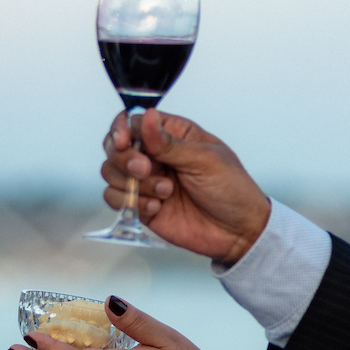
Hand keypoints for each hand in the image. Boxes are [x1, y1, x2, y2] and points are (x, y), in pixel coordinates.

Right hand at [101, 108, 270, 264]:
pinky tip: (157, 207)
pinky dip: (132, 204)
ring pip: (111, 174)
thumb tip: (146, 117)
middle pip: (115, 148)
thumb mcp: (204, 160)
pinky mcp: (142, 206)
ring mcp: (147, 181)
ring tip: (164, 193)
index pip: (132, 122)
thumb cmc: (232, 190)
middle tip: (147, 170)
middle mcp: (155, 156)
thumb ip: (169, 143)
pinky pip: (116, 199)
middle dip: (125, 160)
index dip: (121, 130)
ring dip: (133, 184)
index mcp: (172, 135)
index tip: (124, 142)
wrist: (238, 232)